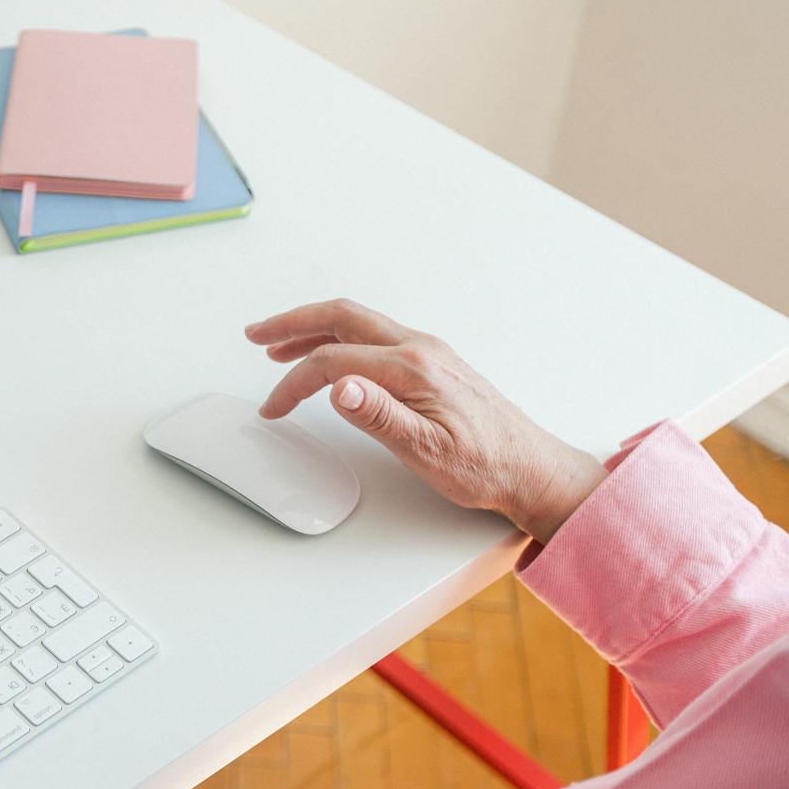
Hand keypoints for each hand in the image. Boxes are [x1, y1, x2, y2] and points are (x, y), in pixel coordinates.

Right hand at [245, 298, 608, 542]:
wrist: (532, 469)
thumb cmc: (485, 467)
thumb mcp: (428, 451)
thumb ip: (381, 416)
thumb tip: (339, 387)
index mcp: (414, 368)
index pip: (334, 361)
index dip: (294, 382)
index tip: (273, 407)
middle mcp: (420, 349)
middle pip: (342, 319)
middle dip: (292, 323)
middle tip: (256, 335)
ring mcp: (427, 353)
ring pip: (357, 324)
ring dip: (313, 328)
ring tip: (278, 344)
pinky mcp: (432, 364)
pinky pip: (374, 336)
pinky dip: (339, 338)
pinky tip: (330, 355)